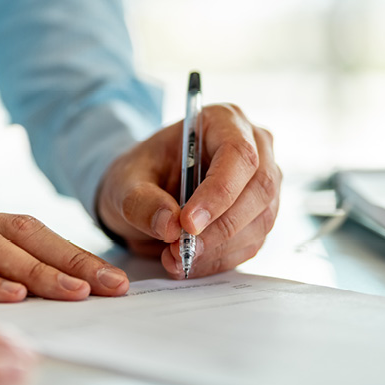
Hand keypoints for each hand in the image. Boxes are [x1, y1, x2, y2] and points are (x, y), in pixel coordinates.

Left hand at [96, 104, 280, 278]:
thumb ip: (141, 201)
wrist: (140, 194)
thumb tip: (170, 225)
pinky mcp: (258, 216)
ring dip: (219, 248)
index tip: (188, 223)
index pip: (239, 154)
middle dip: (221, 227)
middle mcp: (254, 148)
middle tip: (181, 250)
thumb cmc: (137, 175)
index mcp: (222, 121)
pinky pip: (251, 243)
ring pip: (260, 221)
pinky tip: (188, 262)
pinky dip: (219, 259)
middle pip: (259, 189)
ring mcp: (261, 183)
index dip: (219, 192)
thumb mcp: (124, 183)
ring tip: (176, 258)